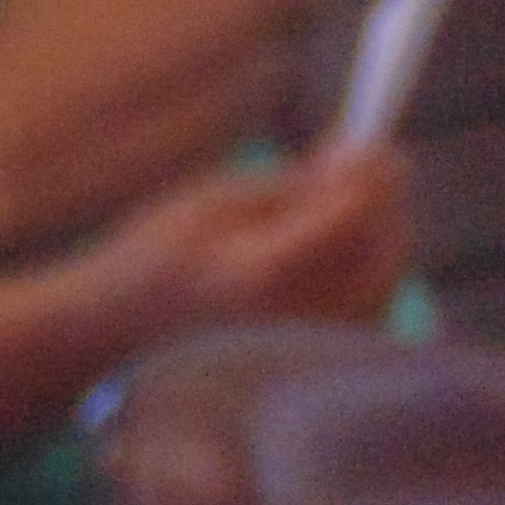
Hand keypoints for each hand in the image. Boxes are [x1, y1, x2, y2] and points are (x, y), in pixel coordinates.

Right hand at [101, 144, 415, 335]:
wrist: (119, 338)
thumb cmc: (155, 261)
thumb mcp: (210, 203)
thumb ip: (288, 187)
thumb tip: (356, 162)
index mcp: (264, 273)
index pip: (350, 214)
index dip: (369, 173)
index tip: (372, 141)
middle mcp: (300, 319)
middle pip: (382, 251)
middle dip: (383, 202)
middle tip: (373, 161)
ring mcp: (313, 348)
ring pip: (384, 281)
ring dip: (378, 234)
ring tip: (344, 202)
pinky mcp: (318, 363)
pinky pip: (369, 308)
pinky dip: (367, 271)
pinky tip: (341, 249)